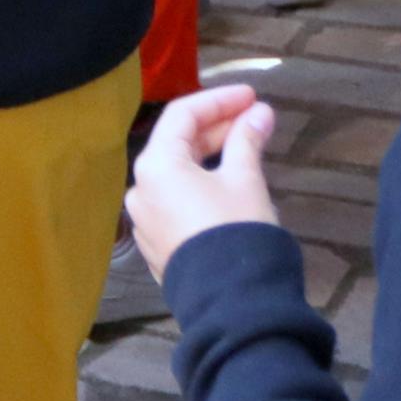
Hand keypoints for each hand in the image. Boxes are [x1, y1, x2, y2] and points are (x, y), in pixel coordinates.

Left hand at [126, 84, 282, 280]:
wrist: (232, 303)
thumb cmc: (236, 231)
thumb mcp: (246, 180)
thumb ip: (247, 141)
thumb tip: (259, 113)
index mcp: (155, 166)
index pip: (183, 115)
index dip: (220, 100)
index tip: (252, 96)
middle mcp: (141, 190)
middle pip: (177, 144)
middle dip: (218, 128)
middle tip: (255, 118)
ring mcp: (146, 221)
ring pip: (177, 174)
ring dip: (210, 156)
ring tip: (248, 148)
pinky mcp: (159, 246)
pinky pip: (177, 202)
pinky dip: (201, 185)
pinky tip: (230, 183)